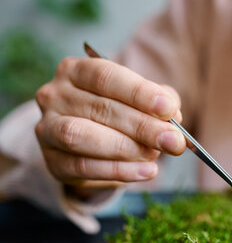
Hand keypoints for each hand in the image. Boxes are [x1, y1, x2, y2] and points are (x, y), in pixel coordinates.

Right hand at [35, 57, 185, 193]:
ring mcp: (47, 128)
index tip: (168, 109)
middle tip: (173, 141)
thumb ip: (159, 102)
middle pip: (100, 108)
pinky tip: (146, 171)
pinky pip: (83, 167)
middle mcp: (55, 95)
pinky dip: (118, 171)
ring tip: (154, 155)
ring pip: (82, 136)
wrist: (90, 146)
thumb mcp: (141, 101)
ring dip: (125, 148)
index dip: (139, 93)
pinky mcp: (52, 161)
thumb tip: (173, 115)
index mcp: (76, 71)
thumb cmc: (118, 114)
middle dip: (142, 126)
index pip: (105, 76)